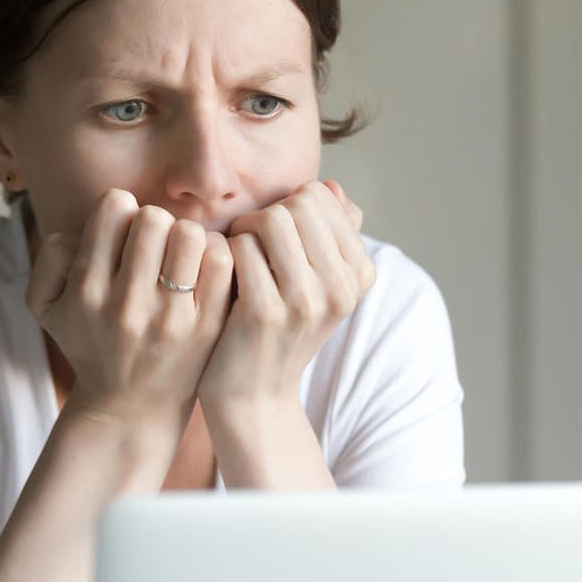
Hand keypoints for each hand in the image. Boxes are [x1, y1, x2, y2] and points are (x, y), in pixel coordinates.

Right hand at [27, 189, 233, 423]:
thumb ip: (50, 258)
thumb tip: (81, 230)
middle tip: (155, 247)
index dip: (122, 211)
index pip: (114, 207)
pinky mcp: (205, 328)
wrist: (131, 408)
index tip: (125, 234)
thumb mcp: (46, 307)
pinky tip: (202, 270)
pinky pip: (220, 263)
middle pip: (154, 217)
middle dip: (155, 223)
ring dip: (186, 238)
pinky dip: (214, 254)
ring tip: (180, 258)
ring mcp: (170, 318)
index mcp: (87, 291)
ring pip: (189, 234)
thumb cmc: (90, 344)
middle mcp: (127, 304)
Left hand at [197, 180, 373, 408]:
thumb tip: (333, 187)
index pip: (321, 198)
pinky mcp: (265, 312)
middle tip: (249, 245)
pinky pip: (240, 247)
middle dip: (264, 215)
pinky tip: (222, 277)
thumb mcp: (316, 285)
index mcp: (359, 274)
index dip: (287, 207)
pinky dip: (224, 253)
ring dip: (244, 231)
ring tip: (237, 258)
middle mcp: (341, 288)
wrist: (254, 394)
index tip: (273, 239)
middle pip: (298, 204)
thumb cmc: (279, 329)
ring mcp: (306, 302)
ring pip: (271, 220)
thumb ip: (328, 234)